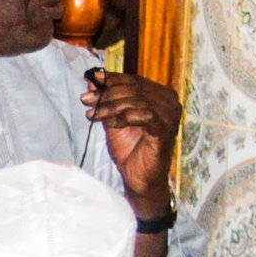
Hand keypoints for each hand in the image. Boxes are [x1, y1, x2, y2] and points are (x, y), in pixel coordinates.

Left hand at [85, 69, 182, 213]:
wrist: (139, 178)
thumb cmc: (130, 149)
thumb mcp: (113, 120)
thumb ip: (106, 101)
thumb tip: (93, 82)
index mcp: (160, 96)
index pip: (134, 81)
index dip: (112, 79)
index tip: (92, 78)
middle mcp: (169, 102)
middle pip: (134, 89)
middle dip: (107, 94)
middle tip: (85, 99)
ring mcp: (170, 116)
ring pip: (136, 102)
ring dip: (110, 106)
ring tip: (92, 114)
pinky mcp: (166, 130)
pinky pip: (143, 116)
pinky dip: (123, 118)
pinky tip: (110, 124)